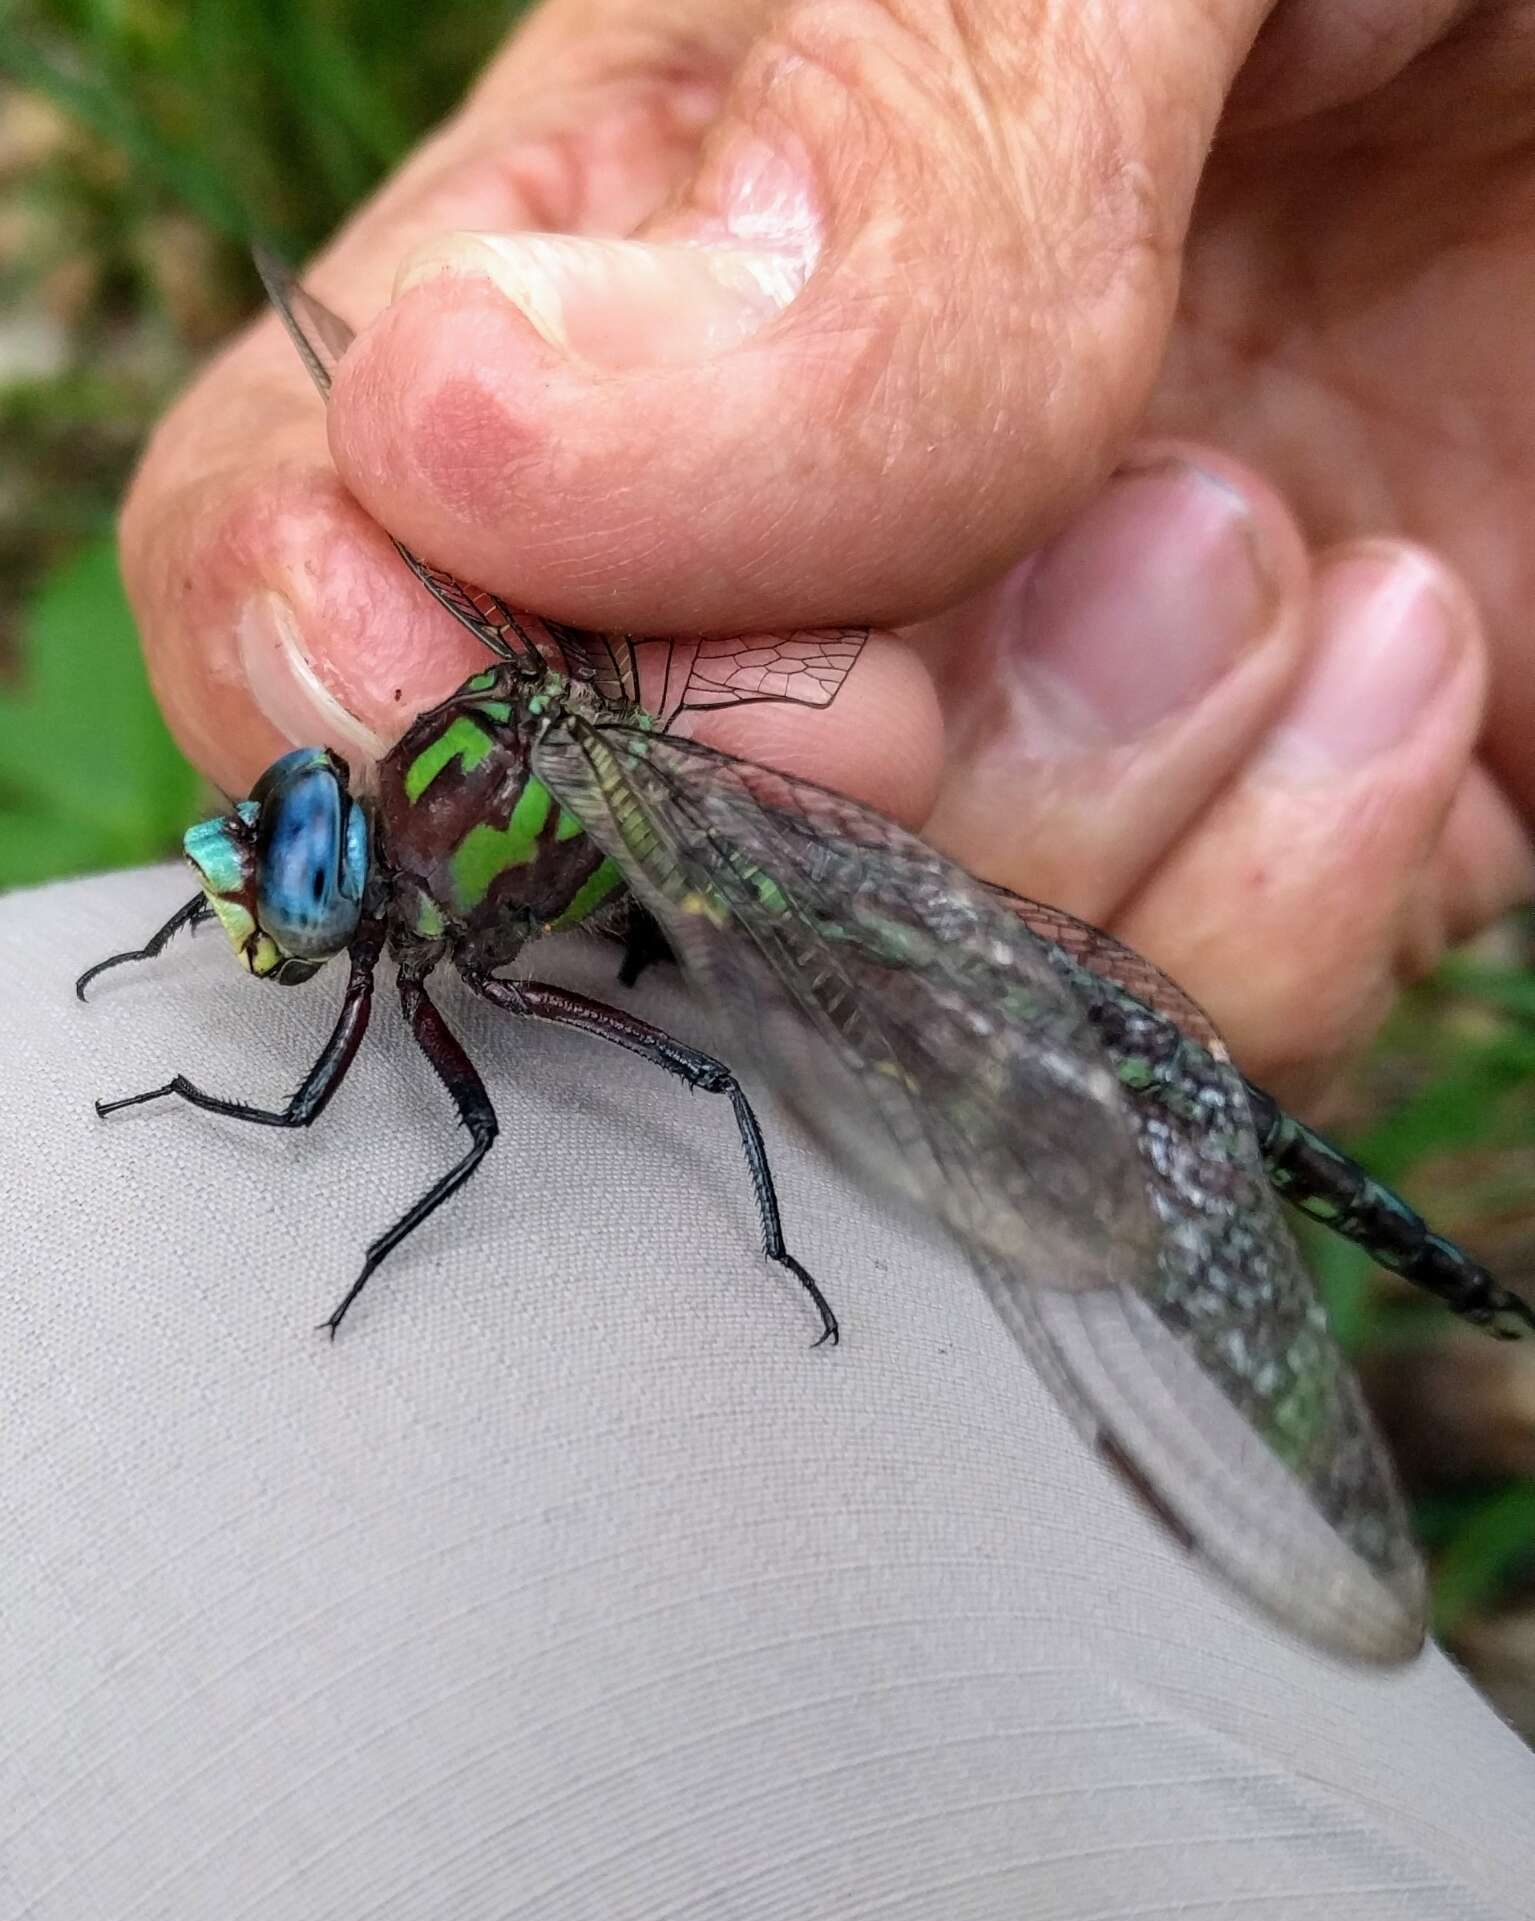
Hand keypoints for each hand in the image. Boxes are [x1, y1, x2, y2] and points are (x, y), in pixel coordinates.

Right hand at [120, 0, 1534, 1106]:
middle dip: (789, 801)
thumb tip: (475, 448)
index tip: (610, 666)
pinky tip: (1400, 661)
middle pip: (582, 864)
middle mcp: (787, 547)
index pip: (308, 544)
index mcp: (645, 264)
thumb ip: (861, 149)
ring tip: (1264, 547)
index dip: (388, 684)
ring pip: (863, 1014)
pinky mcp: (1222, 886)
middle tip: (1089, 536)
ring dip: (1074, 818)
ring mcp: (1005, 735)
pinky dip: (1275, 917)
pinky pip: (1141, 1068)